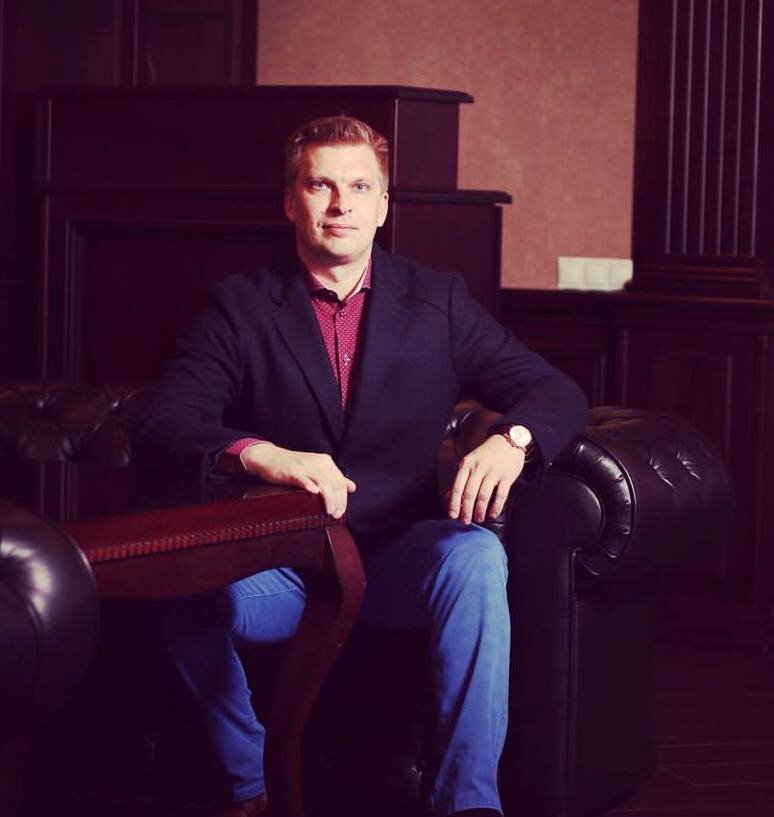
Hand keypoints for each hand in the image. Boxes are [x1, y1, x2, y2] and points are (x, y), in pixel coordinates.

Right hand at [241, 443, 355, 518]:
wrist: (270, 458)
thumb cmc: (294, 466)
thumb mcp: (316, 469)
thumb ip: (334, 477)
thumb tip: (352, 487)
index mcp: (325, 461)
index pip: (340, 481)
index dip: (343, 498)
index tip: (341, 511)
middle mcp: (317, 462)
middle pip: (334, 483)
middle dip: (338, 501)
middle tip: (336, 514)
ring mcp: (304, 466)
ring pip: (323, 483)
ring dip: (328, 499)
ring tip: (329, 511)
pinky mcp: (292, 471)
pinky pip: (303, 478)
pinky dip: (310, 485)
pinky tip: (314, 493)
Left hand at [447, 434, 524, 524]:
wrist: (509, 441)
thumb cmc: (487, 454)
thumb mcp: (470, 462)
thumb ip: (461, 479)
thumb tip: (448, 497)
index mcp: (467, 464)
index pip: (458, 486)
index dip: (454, 503)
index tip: (452, 515)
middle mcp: (479, 467)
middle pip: (469, 493)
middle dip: (466, 510)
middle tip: (465, 521)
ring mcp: (493, 471)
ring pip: (484, 495)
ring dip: (480, 510)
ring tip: (478, 519)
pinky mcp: (507, 476)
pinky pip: (501, 495)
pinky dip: (496, 506)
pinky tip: (492, 514)